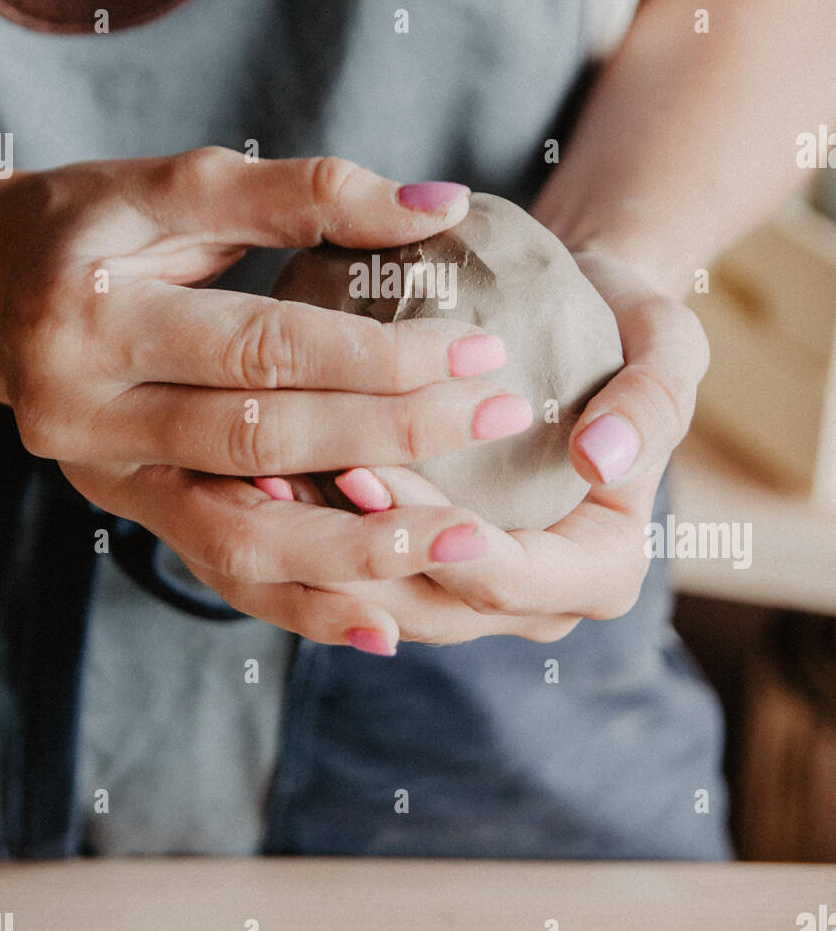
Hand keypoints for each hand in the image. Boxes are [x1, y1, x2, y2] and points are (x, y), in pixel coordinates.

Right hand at [0, 150, 532, 643]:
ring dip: (358, 547)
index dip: (378, 352)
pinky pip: (218, 573)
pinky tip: (382, 623)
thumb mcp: (175, 185)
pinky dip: (302, 604)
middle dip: (393, 437)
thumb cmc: (87, 226)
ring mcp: (104, 478)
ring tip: (465, 543)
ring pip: (238, 536)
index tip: (480, 347)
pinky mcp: (126, 514)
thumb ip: (303, 192)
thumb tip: (440, 206)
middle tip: (499, 417)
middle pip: (262, 440)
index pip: (263, 345)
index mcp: (96, 313)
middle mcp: (89, 412)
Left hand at [248, 248, 708, 648]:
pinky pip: (360, 568)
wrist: (582, 323)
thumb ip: (652, 403)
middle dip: (360, 551)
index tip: (377, 477)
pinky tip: (262, 473)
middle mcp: (535, 601)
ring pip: (381, 601)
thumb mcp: (669, 347)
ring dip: (318, 549)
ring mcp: (473, 592)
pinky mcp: (425, 564)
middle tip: (297, 475)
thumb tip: (602, 462)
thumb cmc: (628, 331)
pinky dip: (311, 530)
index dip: (442, 544)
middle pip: (433, 607)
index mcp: (600, 569)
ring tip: (262, 477)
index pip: (514, 583)